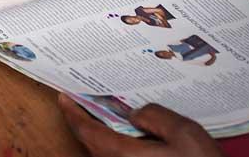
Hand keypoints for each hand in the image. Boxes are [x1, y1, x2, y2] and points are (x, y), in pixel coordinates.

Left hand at [59, 95, 220, 156]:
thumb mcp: (184, 133)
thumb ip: (155, 116)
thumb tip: (134, 114)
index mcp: (124, 155)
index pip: (86, 131)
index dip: (73, 113)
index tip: (64, 97)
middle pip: (91, 143)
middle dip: (83, 121)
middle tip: (81, 101)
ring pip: (102, 154)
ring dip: (98, 135)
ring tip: (102, 114)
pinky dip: (112, 146)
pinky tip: (125, 136)